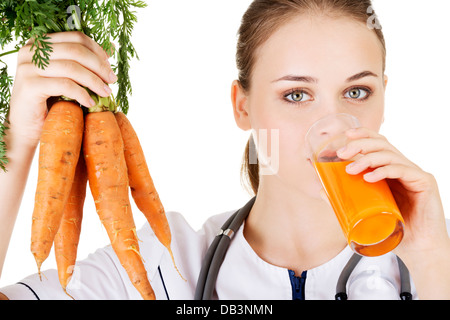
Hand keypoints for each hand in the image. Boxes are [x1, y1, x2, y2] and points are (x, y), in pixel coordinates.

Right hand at [8, 31, 116, 145]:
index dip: (97, 50)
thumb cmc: (48, 100)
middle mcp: (31, 50)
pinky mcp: (29, 85)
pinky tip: (90, 102)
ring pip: (71, 67)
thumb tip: (111, 47)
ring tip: (106, 92)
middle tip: (112, 80)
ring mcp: (28, 66)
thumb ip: (83, 61)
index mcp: (40, 43)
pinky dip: (82, 93)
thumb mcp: (67, 76)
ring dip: (94, 81)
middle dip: (99, 66)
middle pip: (75, 50)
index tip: (109, 65)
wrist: (27, 126)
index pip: (76, 37)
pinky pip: (64, 85)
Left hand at [336, 127, 448, 256]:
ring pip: (390, 155)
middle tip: (342, 153)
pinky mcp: (424, 182)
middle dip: (360, 145)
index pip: (378, 143)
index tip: (345, 136)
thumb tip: (322, 190)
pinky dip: (384, 171)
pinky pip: (402, 170)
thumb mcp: (367, 210)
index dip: (363, 134)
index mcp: (390, 169)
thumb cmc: (393, 228)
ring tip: (351, 170)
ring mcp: (414, 173)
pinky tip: (370, 178)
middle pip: (382, 144)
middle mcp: (403, 167)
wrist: (418, 247)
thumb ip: (348, 198)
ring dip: (367, 159)